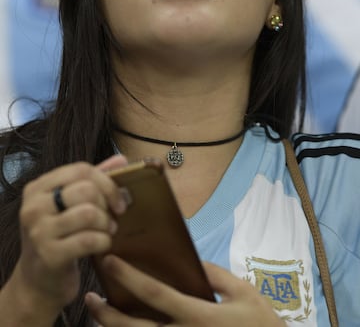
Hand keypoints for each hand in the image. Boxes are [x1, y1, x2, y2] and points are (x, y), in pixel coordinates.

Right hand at [7, 155, 127, 320]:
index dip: (107, 182)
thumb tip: (121, 159)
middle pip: (86, 189)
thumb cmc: (59, 237)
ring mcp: (39, 231)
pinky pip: (89, 240)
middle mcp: (33, 206)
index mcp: (38, 187)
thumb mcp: (69, 205)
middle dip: (107, 204)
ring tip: (107, 231)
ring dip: (106, 224)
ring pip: (89, 213)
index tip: (119, 199)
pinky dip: (104, 241)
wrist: (38, 282)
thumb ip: (93, 180)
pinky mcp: (50, 255)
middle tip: (111, 218)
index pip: (81, 169)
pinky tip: (103, 245)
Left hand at [85, 256, 285, 325]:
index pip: (155, 295)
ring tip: (99, 316)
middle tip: (90, 298)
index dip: (129, 278)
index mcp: (199, 315)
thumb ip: (216, 276)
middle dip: (108, 314)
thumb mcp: (244, 293)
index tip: (110, 261)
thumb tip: (192, 262)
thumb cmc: (262, 325)